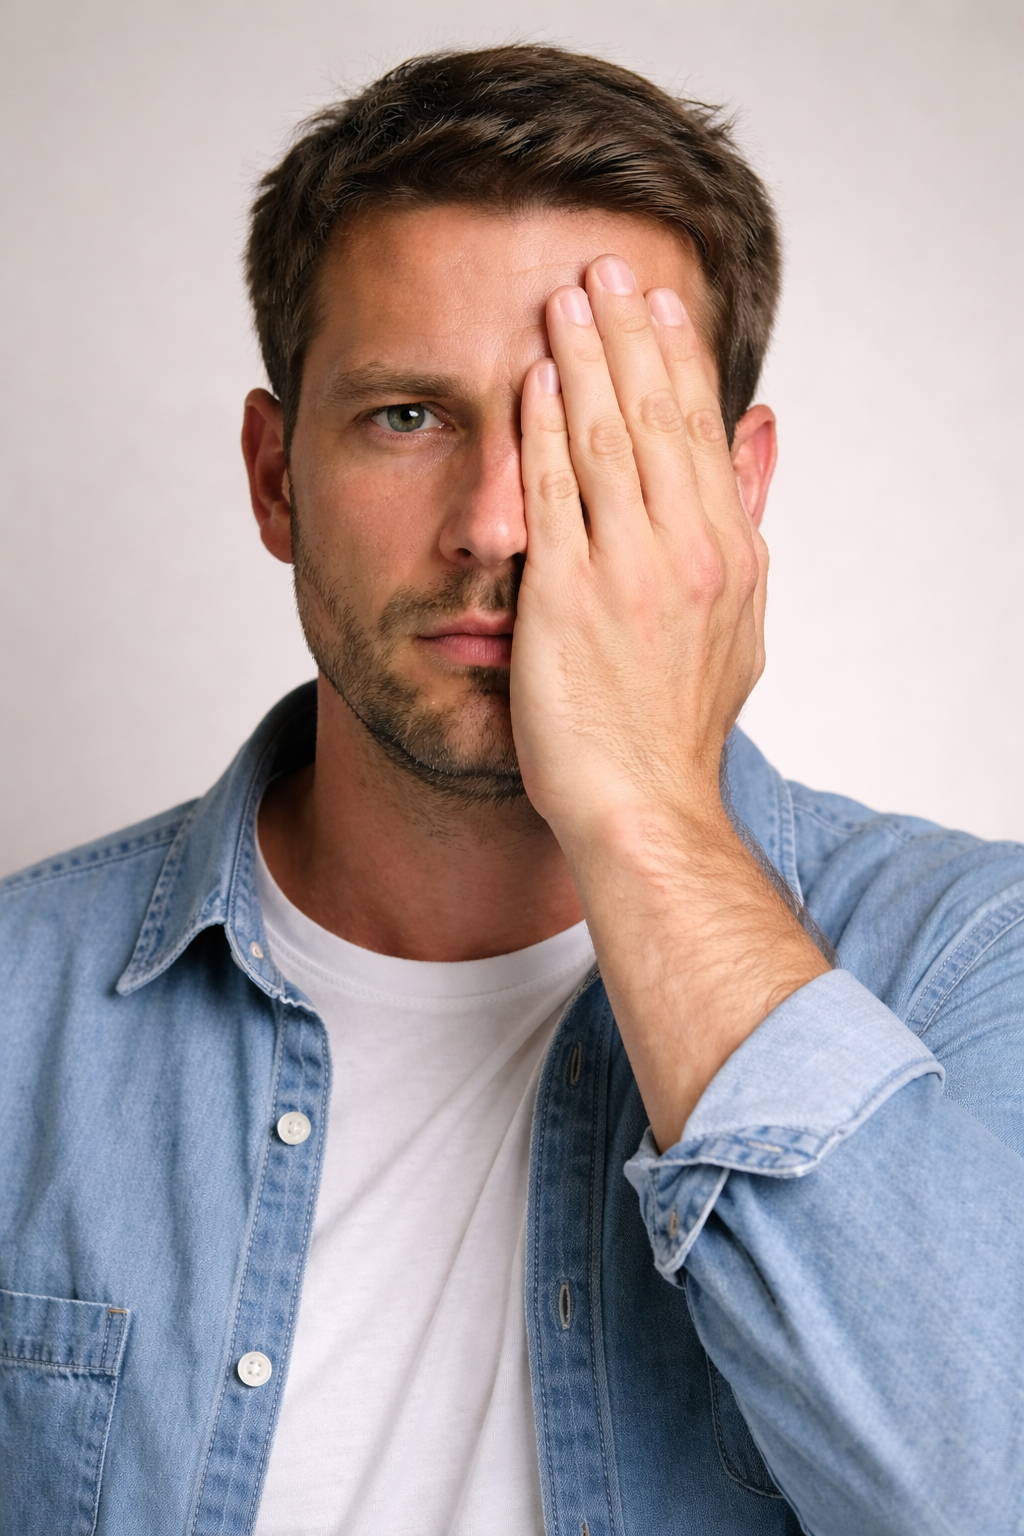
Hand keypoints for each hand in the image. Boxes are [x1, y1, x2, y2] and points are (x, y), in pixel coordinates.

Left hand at [513, 254, 827, 1147]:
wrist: (644, 808)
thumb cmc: (677, 726)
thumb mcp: (741, 621)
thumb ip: (746, 523)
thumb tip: (761, 435)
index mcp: (730, 554)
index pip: (703, 430)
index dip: (678, 357)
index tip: (657, 299)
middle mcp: (688, 551)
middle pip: (659, 417)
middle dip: (628, 334)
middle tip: (604, 265)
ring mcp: (630, 573)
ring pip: (609, 441)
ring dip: (586, 361)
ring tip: (565, 297)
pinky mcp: (568, 600)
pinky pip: (556, 497)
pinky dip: (545, 433)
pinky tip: (535, 381)